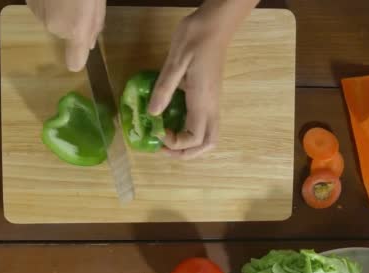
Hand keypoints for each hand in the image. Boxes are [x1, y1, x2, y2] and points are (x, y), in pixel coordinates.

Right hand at [26, 0, 105, 71]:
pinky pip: (42, 11)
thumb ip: (94, 26)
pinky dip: (47, 4)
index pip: (74, 62)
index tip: (80, 50)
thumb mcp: (98, 3)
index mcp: (76, 29)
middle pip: (63, 34)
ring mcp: (39, 15)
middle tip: (77, 5)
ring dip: (58, 13)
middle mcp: (55, 28)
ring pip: (52, 22)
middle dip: (70, 24)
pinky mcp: (29, 4)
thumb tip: (88, 44)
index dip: (78, 57)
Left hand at [148, 0, 258, 159]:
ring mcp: (213, 102)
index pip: (194, 138)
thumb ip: (164, 89)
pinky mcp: (210, 96)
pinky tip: (174, 122)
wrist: (215, 24)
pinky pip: (205, 123)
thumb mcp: (174, 62)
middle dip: (186, 153)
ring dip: (190, 145)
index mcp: (202, 101)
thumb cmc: (195, 39)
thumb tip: (152, 114)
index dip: (175, 142)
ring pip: (209, 135)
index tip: (157, 129)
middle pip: (207, 144)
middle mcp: (211, 106)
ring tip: (169, 139)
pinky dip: (191, 132)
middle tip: (164, 147)